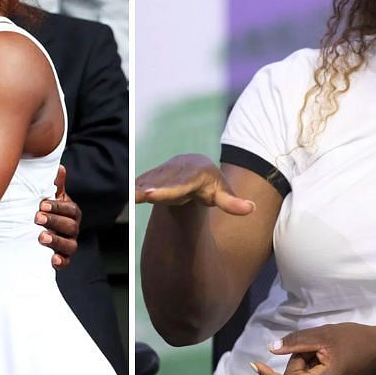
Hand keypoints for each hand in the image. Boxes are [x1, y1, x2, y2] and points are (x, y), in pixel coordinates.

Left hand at [36, 165, 79, 268]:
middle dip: (54, 222)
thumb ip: (55, 185)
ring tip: (41, 237)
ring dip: (56, 241)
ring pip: (70, 245)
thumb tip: (59, 167)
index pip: (70, 209)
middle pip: (70, 227)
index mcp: (72, 213)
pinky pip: (66, 262)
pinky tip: (53, 259)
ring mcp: (69, 244)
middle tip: (37, 218)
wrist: (39, 230)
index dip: (57, 207)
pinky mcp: (62, 258)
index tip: (42, 204)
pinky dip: (61, 261)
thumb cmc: (46, 210)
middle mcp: (73, 229)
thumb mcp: (51, 197)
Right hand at [135, 153, 254, 214]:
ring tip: (128, 196)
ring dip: (137, 188)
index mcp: (195, 174)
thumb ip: (233, 202)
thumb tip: (251, 208)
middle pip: (163, 182)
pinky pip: (141, 183)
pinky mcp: (152, 178)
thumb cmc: (210, 184)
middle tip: (139, 195)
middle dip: (150, 188)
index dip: (167, 189)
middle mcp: (176, 171)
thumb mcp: (222, 193)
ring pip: (149, 181)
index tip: (154, 194)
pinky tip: (124, 195)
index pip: (181, 184)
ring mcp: (163, 174)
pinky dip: (132, 188)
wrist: (193, 166)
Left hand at [253, 323, 375, 374]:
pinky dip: (313, 366)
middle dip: (297, 360)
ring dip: (305, 362)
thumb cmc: (357, 339)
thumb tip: (273, 347)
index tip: (256, 364)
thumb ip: (296, 341)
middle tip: (314, 345)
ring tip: (324, 348)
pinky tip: (326, 355)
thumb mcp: (324, 334)